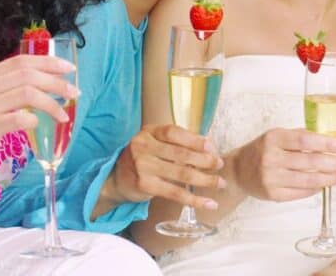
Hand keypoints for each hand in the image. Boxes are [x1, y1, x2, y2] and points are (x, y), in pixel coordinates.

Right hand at [0, 53, 77, 173]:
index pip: (22, 61)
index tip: (69, 69)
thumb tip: (50, 80)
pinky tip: (38, 124)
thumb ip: (12, 87)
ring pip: (28, 94)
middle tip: (74, 92)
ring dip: (51, 103)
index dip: (48, 62)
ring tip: (63, 113)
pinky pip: (20, 118)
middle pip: (28, 75)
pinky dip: (34, 119)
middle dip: (57, 82)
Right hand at [108, 124, 223, 209]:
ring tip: (220, 183)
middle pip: (181, 153)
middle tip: (220, 164)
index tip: (212, 145)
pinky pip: (175, 193)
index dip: (195, 139)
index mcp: (148, 132)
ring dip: (205, 179)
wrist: (116, 180)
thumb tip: (208, 145)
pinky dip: (194, 199)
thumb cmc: (142, 158)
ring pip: (182, 173)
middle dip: (205, 160)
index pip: (174, 132)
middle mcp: (143, 147)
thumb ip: (175, 142)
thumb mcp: (153, 142)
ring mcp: (143, 166)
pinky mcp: (145, 186)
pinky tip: (209, 203)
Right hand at [227, 128, 335, 201]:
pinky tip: (328, 183)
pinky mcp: (273, 195)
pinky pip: (302, 193)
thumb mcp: (278, 136)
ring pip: (310, 180)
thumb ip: (302, 136)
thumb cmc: (264, 150)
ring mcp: (271, 178)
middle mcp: (271, 158)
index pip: (306, 140)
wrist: (238, 171)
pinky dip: (318, 188)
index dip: (328, 144)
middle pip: (311, 162)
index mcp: (274, 138)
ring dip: (333, 178)